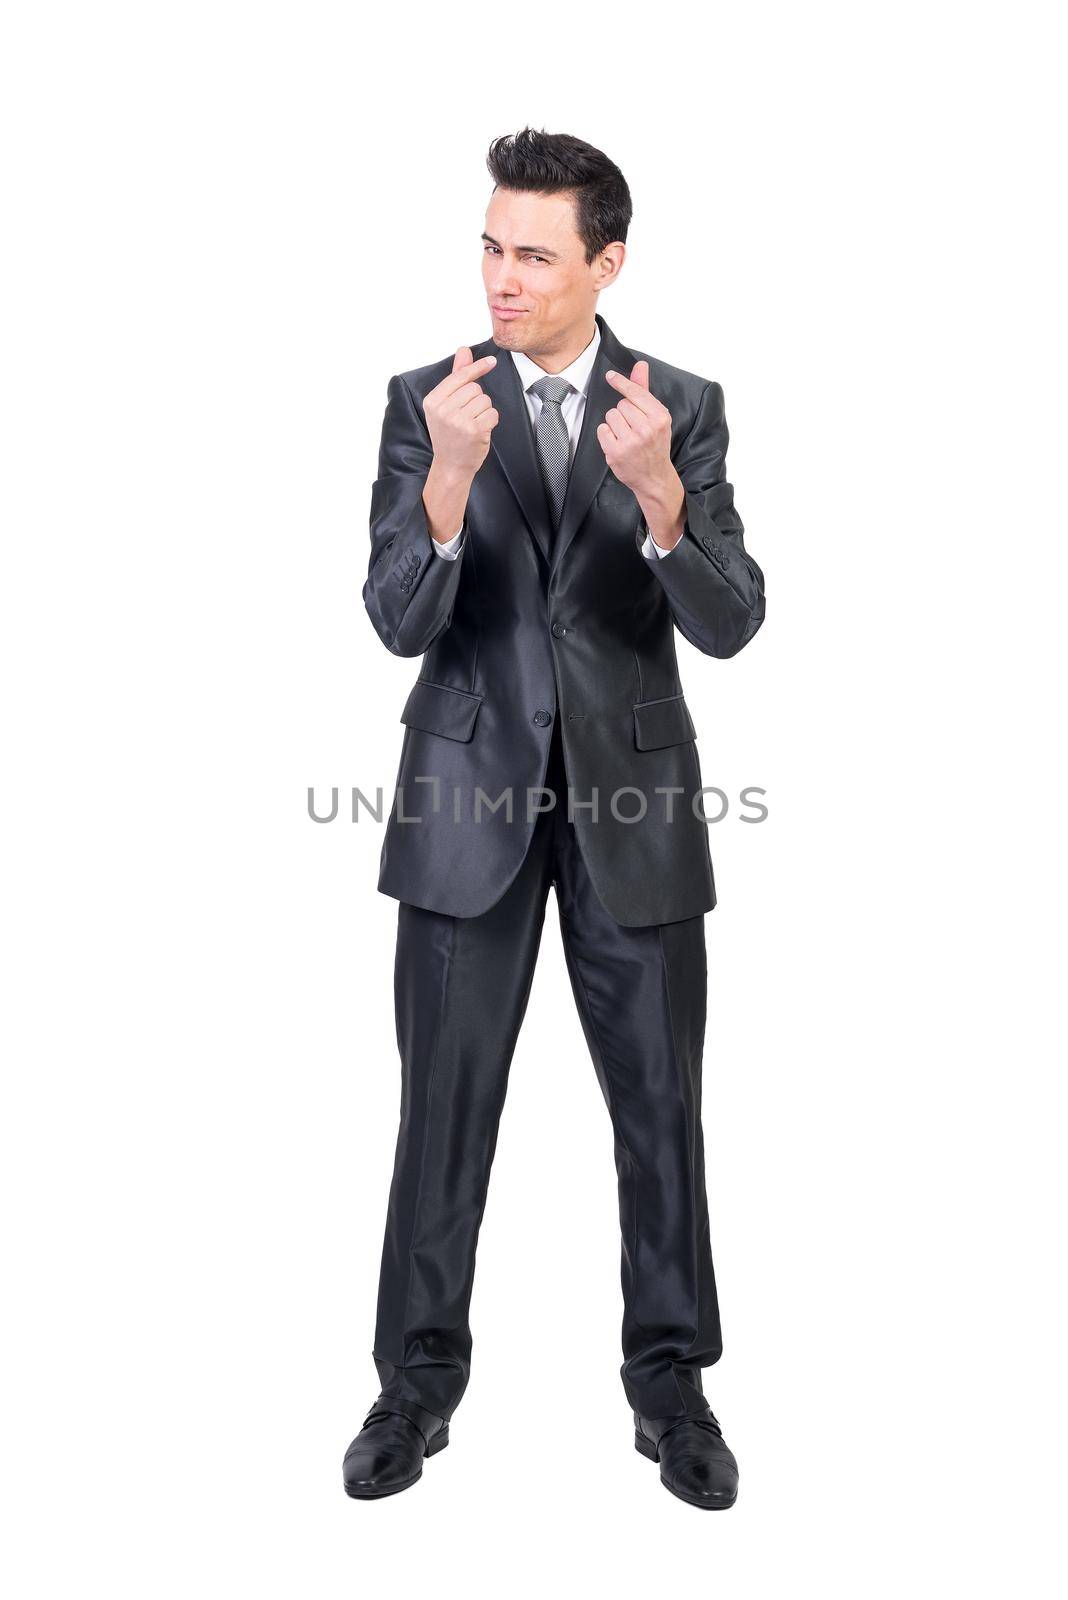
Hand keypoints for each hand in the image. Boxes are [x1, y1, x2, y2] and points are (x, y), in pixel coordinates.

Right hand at [423, 347, 499, 480]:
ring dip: (484, 410)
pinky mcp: (474, 430)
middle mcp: (443, 410)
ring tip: (473, 424)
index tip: (491, 361)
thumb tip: (463, 351)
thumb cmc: (449, 434)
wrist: (450, 466)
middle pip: (474, 388)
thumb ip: (455, 377)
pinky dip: (491, 421)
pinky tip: (480, 431)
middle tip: (467, 416)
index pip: (459, 377)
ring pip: (485, 400)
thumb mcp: (445, 405)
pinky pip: (492, 413)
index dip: (477, 368)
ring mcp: (458, 421)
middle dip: (477, 399)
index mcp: (433, 401)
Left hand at [597, 360, 674, 497]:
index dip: (621, 383)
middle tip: (634, 428)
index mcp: (659, 417)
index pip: (635, 392)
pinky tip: (618, 443)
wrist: (654, 477)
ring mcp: (631, 442)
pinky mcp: (616, 452)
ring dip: (615, 424)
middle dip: (624, 413)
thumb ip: (645, 391)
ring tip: (626, 436)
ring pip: (610, 416)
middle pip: (621, 404)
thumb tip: (640, 365)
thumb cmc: (655, 445)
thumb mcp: (657, 417)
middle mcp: (647, 429)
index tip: (610, 376)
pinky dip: (607, 435)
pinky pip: (602, 430)